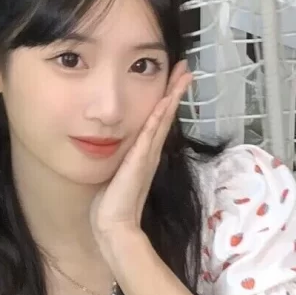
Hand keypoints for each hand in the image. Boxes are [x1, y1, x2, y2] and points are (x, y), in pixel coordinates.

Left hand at [91, 60, 191, 247]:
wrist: (113, 226)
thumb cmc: (110, 203)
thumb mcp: (115, 173)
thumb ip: (118, 159)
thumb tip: (108, 143)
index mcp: (144, 153)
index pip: (158, 120)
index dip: (167, 99)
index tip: (175, 79)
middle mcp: (150, 151)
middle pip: (165, 115)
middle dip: (175, 91)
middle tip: (186, 69)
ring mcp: (147, 155)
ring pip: (162, 119)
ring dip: (172, 96)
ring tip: (183, 76)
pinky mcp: (140, 161)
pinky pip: (150, 133)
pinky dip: (159, 116)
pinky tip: (165, 100)